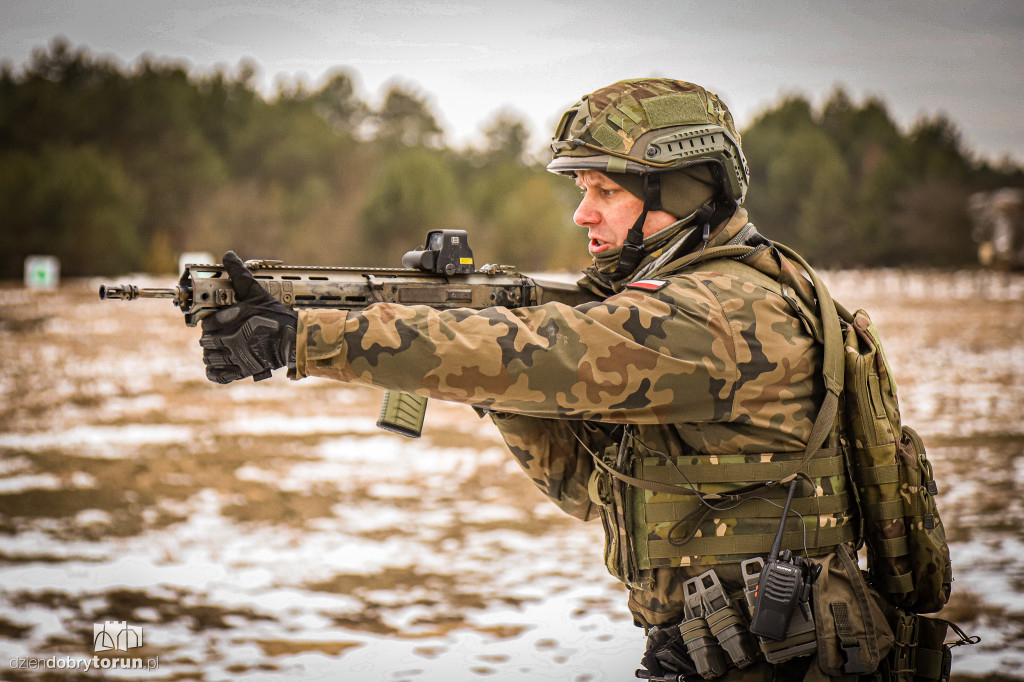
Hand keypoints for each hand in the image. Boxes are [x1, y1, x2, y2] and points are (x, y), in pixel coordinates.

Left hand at [200, 251, 297, 383]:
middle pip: (205, 342)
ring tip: (221, 350)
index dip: (211, 322)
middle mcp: (227, 340)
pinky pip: (219, 375)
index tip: (218, 322)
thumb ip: (240, 275)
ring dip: (212, 354)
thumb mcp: (257, 293)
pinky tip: (221, 366)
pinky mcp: (242, 370)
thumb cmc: (277, 316)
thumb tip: (229, 256)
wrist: (296, 340)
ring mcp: (234, 357)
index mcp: (227, 321)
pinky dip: (216, 372)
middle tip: (222, 335)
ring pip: (209, 358)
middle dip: (211, 338)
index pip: (207, 324)